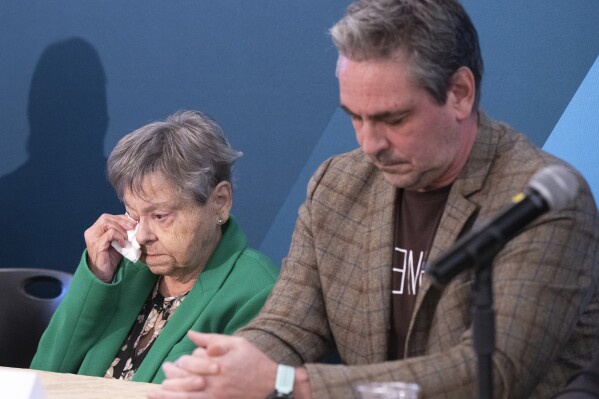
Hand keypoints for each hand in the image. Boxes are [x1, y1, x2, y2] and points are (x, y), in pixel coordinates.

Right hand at [84, 213, 136, 281]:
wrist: (104, 274)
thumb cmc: (111, 257)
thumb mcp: (117, 241)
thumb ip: (121, 232)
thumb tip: (134, 223)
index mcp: (96, 229)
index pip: (108, 217)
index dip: (122, 219)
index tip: (133, 224)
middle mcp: (92, 232)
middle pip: (106, 217)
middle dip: (122, 221)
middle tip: (133, 227)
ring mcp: (93, 238)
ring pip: (107, 223)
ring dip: (121, 229)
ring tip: (127, 238)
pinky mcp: (97, 244)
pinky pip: (109, 233)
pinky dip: (119, 236)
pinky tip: (123, 244)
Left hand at [148, 331, 276, 398]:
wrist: (271, 384)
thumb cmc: (254, 361)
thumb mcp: (236, 343)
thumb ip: (212, 339)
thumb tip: (191, 334)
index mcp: (215, 365)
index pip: (189, 364)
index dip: (181, 363)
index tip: (176, 361)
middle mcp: (213, 382)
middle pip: (182, 382)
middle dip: (169, 378)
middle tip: (164, 371)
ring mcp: (215, 396)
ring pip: (185, 398)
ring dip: (168, 396)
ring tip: (153, 394)